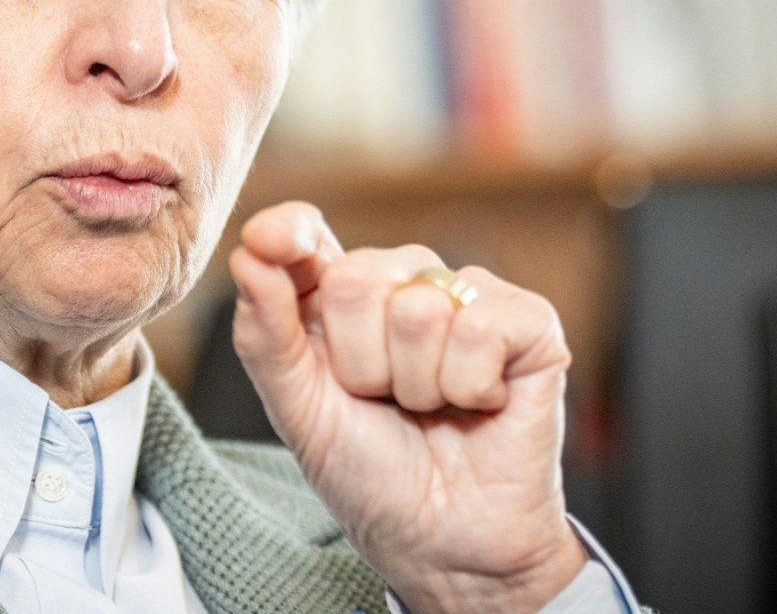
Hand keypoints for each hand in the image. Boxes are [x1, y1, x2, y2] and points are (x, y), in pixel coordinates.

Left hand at [228, 201, 588, 613]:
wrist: (445, 543)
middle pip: (355, 278)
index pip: (306, 233)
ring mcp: (469, 296)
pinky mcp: (529, 322)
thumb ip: (266, 334)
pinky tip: (478, 404)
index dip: (288, 232)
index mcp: (339, 296)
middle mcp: (404, 282)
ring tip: (429, 409)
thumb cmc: (372, 474)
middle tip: (383, 403)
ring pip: (418, 308)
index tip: (267, 242)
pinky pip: (479, 328)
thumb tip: (248, 254)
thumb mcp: (298, 411)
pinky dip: (468, 387)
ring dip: (416, 385)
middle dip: (359, 365)